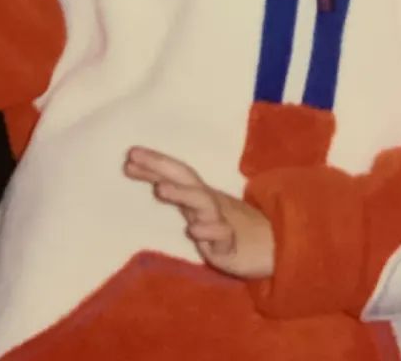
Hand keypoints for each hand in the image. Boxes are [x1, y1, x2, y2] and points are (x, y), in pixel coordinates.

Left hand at [124, 146, 273, 278]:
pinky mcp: (232, 245)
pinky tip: (193, 231)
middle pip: (184, 178)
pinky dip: (208, 231)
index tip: (129, 155)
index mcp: (198, 195)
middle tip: (132, 157)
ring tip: (160, 189)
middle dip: (159, 166)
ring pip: (202, 203)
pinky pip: (221, 235)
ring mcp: (221, 220)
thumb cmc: (226, 226)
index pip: (174, 173)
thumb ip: (176, 193)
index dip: (153, 163)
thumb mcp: (197, 209)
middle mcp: (208, 201)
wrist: (271, 245)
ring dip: (181, 194)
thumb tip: (146, 177)